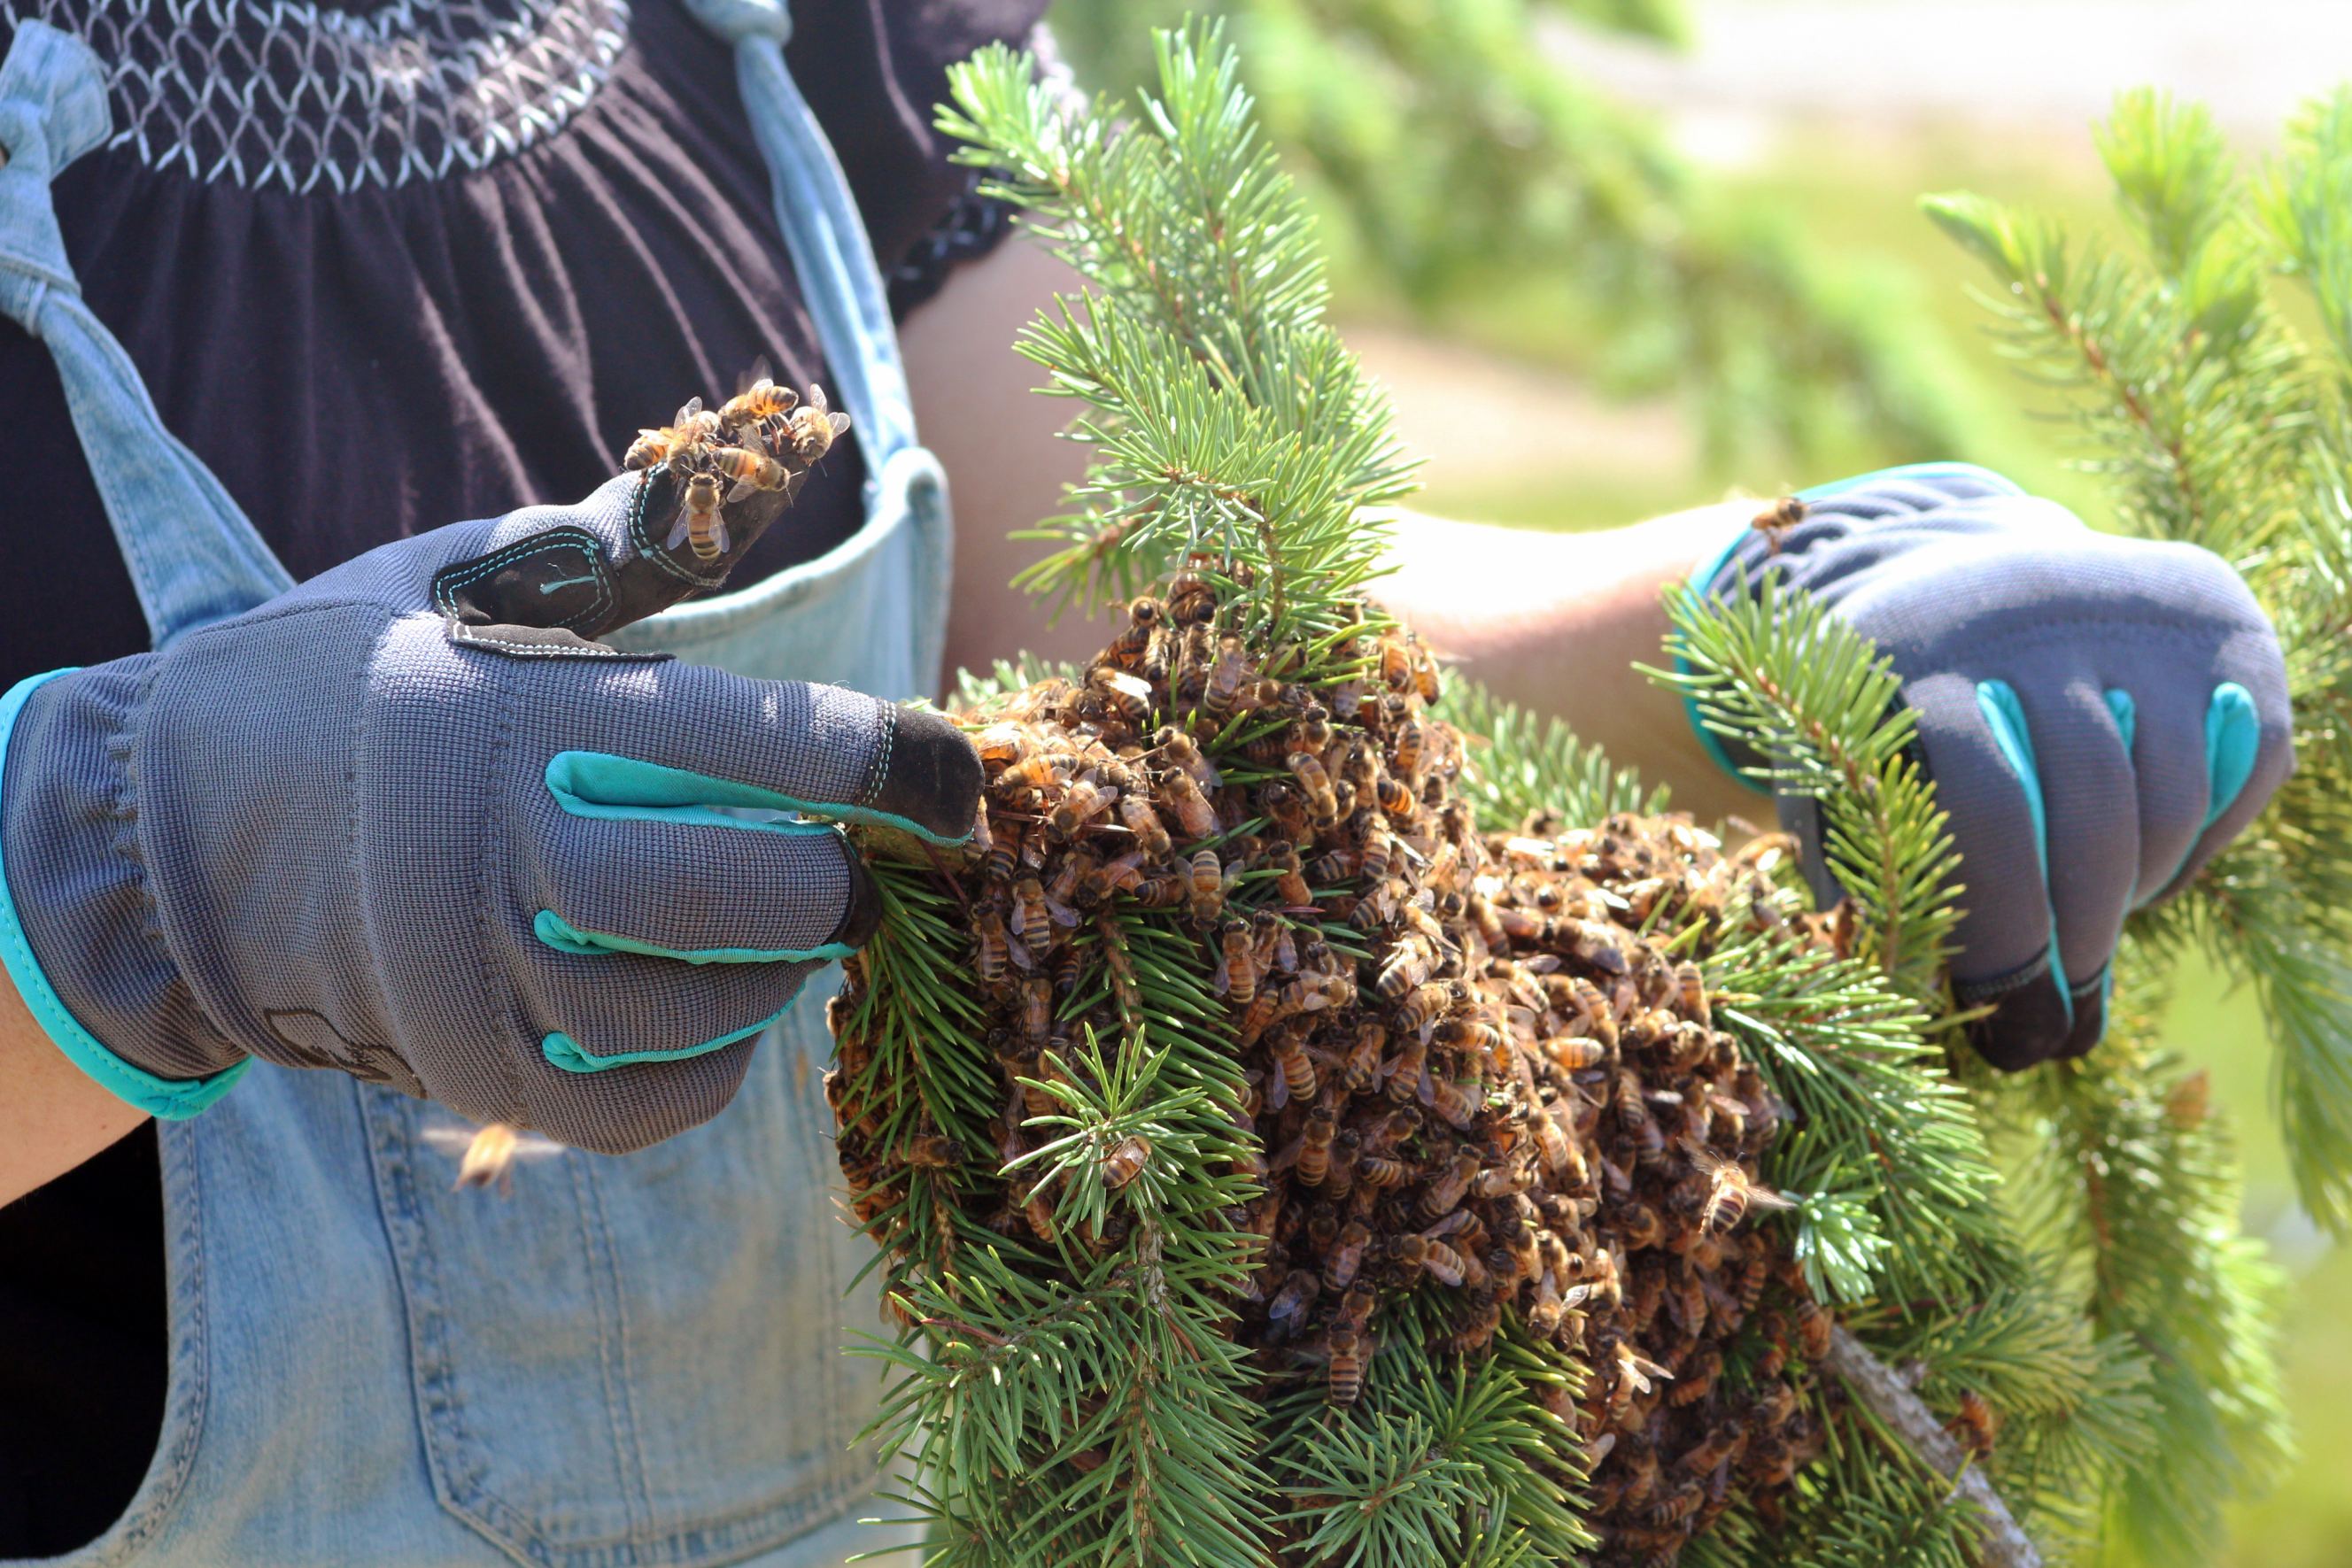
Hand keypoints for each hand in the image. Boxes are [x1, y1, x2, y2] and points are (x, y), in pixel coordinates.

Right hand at [0, 471, 979, 1152]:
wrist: (178, 825)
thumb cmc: (356, 678)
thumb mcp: (472, 580)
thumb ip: (620, 546)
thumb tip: (750, 455)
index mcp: (527, 716)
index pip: (770, 746)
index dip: (895, 764)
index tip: (953, 780)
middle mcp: (507, 855)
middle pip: (758, 893)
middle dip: (834, 876)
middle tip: (842, 855)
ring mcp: (485, 982)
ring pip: (713, 1007)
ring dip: (777, 967)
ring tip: (771, 919)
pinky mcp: (477, 1075)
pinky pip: (650, 1102)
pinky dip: (713, 1061)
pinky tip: (714, 1001)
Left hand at [1700, 463, 2291, 1066]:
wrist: (1965, 586)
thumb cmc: (1888, 724)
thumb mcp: (1841, 779)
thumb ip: (1868, 878)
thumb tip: (1920, 1002)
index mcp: (1905, 646)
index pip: (1986, 804)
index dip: (2002, 926)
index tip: (2003, 1012)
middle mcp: (2024, 606)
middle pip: (2091, 808)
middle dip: (2080, 934)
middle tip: (2057, 1012)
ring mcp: (2131, 605)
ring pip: (2170, 798)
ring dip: (2133, 892)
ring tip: (2084, 927)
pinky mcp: (2219, 621)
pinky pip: (2246, 767)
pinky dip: (2200, 841)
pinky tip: (2140, 864)